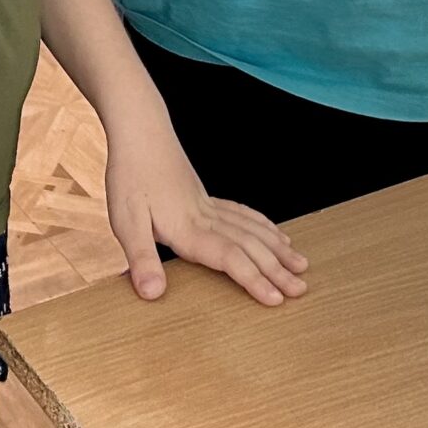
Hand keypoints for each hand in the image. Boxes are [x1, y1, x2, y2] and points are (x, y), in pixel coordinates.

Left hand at [105, 115, 308, 306]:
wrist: (140, 128)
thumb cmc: (130, 174)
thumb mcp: (125, 221)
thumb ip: (141, 258)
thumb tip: (153, 294)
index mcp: (188, 228)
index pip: (230, 258)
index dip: (254, 280)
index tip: (277, 299)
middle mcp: (206, 217)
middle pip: (250, 245)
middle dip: (277, 269)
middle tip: (301, 289)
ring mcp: (209, 205)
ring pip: (252, 229)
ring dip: (278, 248)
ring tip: (301, 264)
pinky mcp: (205, 196)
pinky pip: (243, 214)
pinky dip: (264, 225)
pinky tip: (275, 233)